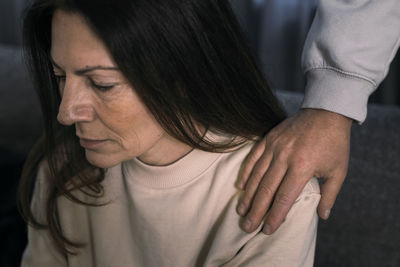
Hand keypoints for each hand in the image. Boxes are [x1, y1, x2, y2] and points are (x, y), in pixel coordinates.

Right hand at [236, 108, 351, 233]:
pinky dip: (246, 173)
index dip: (275, 216)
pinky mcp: (268, 139)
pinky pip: (253, 158)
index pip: (284, 197)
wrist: (326, 112)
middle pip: (266, 190)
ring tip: (241, 211)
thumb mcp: (339, 171)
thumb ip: (330, 195)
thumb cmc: (335, 143)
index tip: (268, 230)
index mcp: (303, 167)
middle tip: (247, 226)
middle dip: (256, 211)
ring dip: (248, 195)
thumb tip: (323, 216)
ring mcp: (274, 147)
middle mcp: (285, 158)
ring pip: (256, 176)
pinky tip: (241, 186)